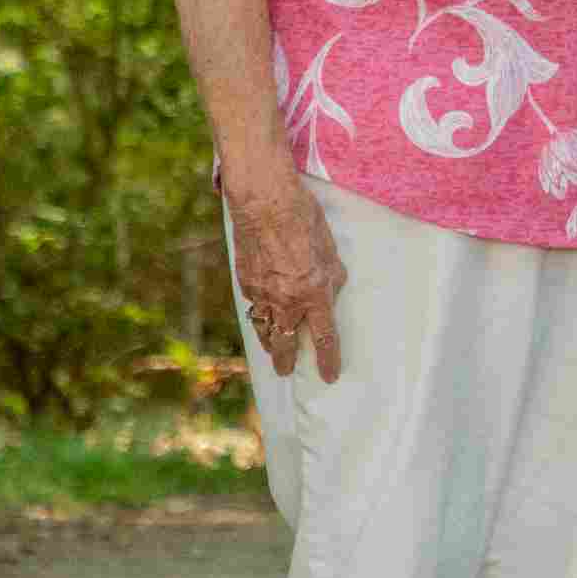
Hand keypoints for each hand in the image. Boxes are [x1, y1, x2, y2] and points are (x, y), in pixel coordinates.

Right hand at [228, 175, 347, 383]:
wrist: (264, 201)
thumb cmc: (303, 219)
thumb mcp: (330, 250)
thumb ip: (331, 277)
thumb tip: (329, 292)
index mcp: (315, 293)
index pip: (324, 338)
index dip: (328, 360)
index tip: (329, 376)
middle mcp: (287, 299)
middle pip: (284, 343)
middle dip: (286, 361)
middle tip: (286, 370)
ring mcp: (262, 293)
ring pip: (263, 329)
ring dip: (269, 343)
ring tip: (272, 351)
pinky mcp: (245, 282)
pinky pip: (253, 306)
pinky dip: (258, 314)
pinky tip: (261, 314)